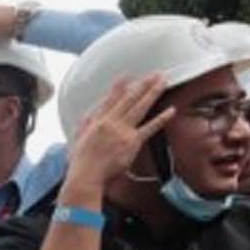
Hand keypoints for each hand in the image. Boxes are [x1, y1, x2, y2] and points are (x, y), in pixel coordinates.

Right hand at [64, 76, 173, 192]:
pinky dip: (161, 118)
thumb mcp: (78, 138)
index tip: (127, 76)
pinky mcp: (132, 142)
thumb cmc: (81, 162)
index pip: (110, 99)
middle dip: (142, 84)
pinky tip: (171, 110)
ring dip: (153, 92)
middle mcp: (111, 122)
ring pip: (140, 107)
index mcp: (98, 121)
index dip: (119, 86)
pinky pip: (150, 128)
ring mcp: (123, 131)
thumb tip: (88, 116)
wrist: (86, 175)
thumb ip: (84, 124)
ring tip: (163, 82)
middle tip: (154, 74)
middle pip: (129, 98)